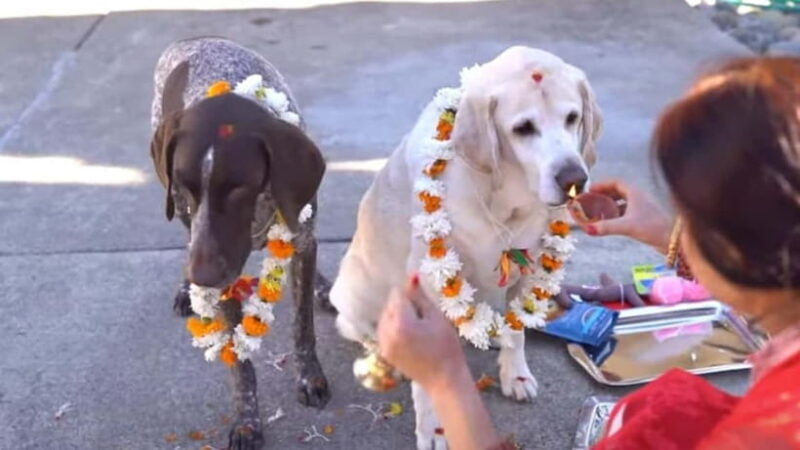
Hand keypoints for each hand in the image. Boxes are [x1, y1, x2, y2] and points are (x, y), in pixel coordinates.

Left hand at [377, 275, 466, 391]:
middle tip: (422, 317)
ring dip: (397, 316)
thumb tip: (411, 275)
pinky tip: (409, 335)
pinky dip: (393, 328)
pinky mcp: (384, 352)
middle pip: (389, 305)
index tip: (422, 300)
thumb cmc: (446, 346)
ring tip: (416, 326)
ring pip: (385, 317)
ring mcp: (383, 344)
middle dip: (403, 305)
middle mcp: (387, 333)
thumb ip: (420, 296)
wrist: (444, 379)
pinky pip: (384, 330)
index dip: (411, 294)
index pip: (397, 295)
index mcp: (401, 323)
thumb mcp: (436, 317)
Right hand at [584, 180, 672, 252]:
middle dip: (603, 195)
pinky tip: (609, 222)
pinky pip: (625, 212)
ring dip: (608, 206)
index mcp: (635, 192)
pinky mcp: (643, 218)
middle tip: (590, 200)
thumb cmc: (653, 227)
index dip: (601, 185)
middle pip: (617, 191)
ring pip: (621, 202)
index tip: (589, 190)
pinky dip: (615, 215)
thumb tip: (588, 229)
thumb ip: (606, 227)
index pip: (615, 182)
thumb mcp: (627, 226)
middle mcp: (638, 197)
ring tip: (596, 212)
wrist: (674, 239)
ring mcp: (641, 207)